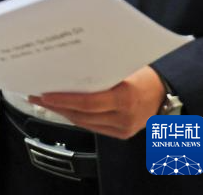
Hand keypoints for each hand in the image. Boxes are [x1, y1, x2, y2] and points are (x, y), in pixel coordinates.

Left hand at [28, 65, 165, 139]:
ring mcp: (123, 128)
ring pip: (84, 123)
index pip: (87, 103)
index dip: (64, 100)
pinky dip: (77, 117)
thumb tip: (66, 68)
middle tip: (36, 97)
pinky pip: (92, 127)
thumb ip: (99, 72)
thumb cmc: (143, 74)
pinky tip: (63, 109)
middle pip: (82, 115)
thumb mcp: (122, 67)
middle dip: (56, 106)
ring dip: (63, 112)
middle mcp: (124, 117)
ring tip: (45, 102)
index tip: (45, 94)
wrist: (166, 91)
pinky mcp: (121, 134)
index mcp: (125, 98)